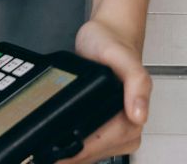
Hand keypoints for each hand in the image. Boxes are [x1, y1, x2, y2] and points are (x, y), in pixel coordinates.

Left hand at [58, 19, 151, 162]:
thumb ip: (136, 82)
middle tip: (46, 149)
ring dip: (71, 154)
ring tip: (51, 146)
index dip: (77, 149)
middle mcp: (129, 125)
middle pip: (94, 154)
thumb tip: (139, 114)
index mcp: (135, 113)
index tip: (55, 149)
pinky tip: (61, 141)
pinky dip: (73, 147)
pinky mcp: (104, 128)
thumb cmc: (113, 43)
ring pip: (90, 154)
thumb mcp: (122, 56)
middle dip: (71, 154)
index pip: (103, 145)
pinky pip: (87, 147)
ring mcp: (116, 129)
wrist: (107, 34)